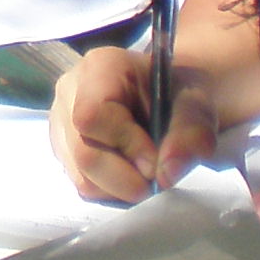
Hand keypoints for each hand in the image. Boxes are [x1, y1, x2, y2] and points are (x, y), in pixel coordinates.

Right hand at [49, 45, 217, 202]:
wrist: (170, 96)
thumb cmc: (179, 94)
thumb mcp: (198, 104)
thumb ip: (191, 134)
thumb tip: (167, 174)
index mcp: (99, 68)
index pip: (92, 116)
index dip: (126, 146)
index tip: (158, 160)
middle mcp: (69, 91)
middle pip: (83, 153)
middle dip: (126, 178)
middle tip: (157, 177)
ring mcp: (61, 122)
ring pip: (80, 176)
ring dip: (120, 189)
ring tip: (145, 173)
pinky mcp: (63, 149)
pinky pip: (82, 184)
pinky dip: (112, 191)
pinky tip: (130, 173)